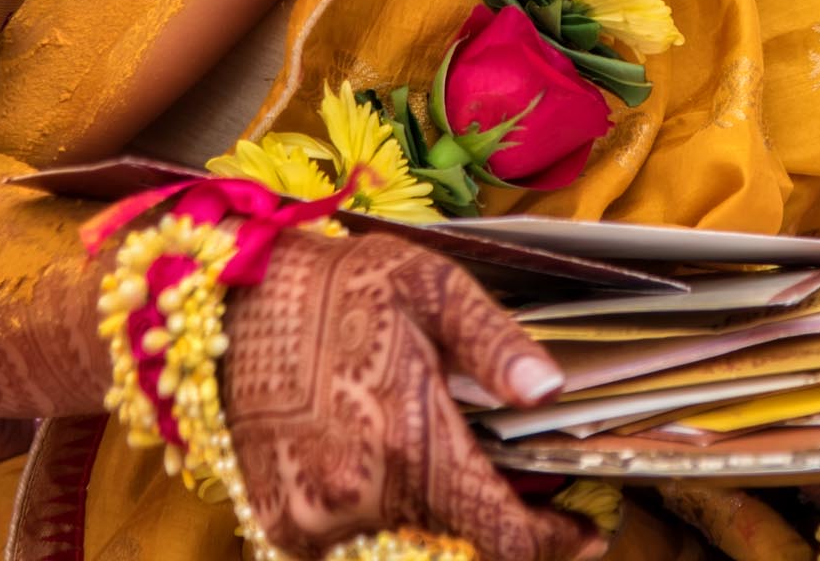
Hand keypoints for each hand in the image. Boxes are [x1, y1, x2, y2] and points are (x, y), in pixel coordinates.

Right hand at [223, 232, 601, 560]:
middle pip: (459, 551)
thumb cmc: (343, 285)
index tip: (585, 531)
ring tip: (455, 477)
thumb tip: (549, 388)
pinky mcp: (280, 524)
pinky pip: (352, 547)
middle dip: (499, 529)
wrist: (234, 300)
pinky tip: (390, 476)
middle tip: (525, 496)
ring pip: (406, 552)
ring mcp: (314, 520)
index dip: (555, 542)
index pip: (503, 536)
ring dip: (440, 529)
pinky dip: (384, 527)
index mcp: (409, 445)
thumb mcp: (430, 287)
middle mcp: (361, 498)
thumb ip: (493, 342)